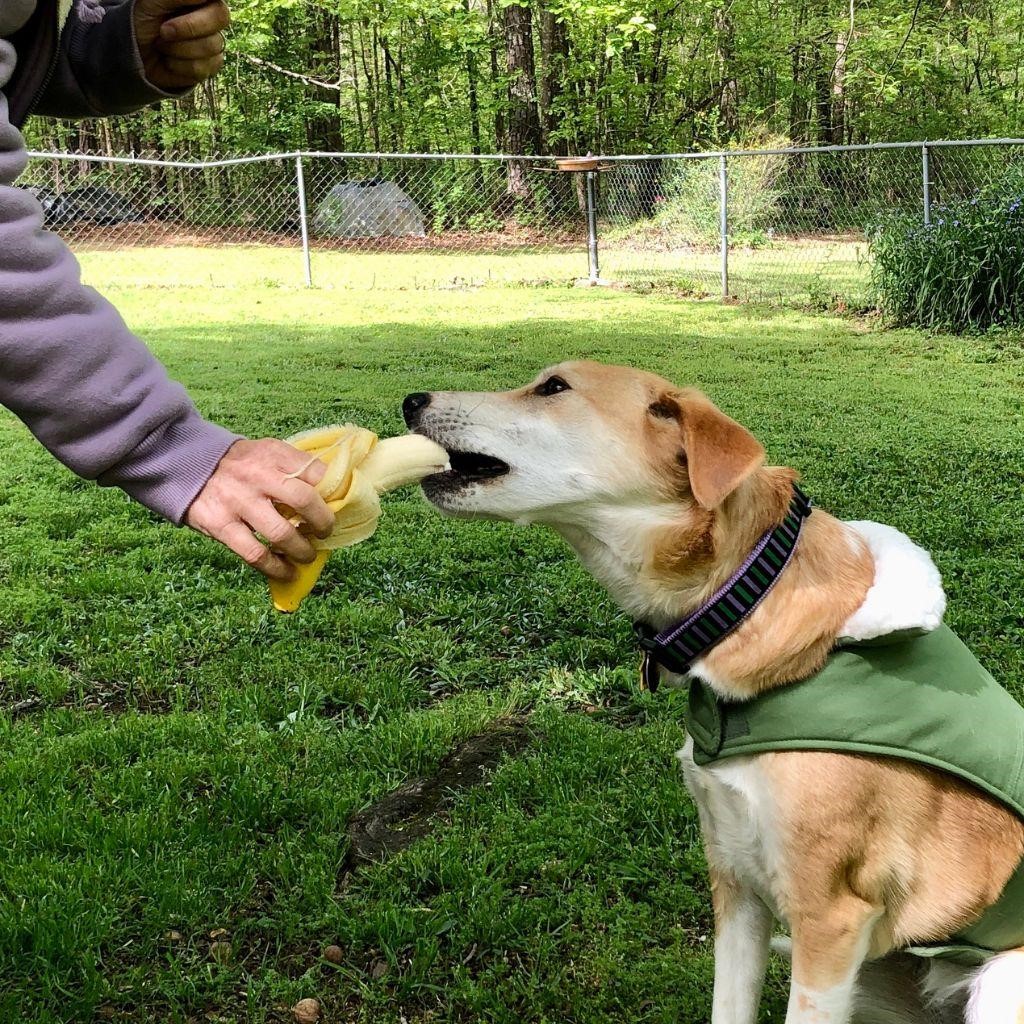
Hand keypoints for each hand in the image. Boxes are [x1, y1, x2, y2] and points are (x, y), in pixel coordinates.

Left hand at [134, 0, 229, 91]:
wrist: (136, 51)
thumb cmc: (143, 19)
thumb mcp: (154, 0)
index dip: (203, 9)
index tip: (191, 7)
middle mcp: (211, 18)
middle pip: (221, 17)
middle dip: (189, 27)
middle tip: (164, 31)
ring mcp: (213, 42)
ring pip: (210, 46)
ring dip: (178, 48)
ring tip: (161, 44)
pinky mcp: (210, 66)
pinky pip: (202, 67)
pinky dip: (179, 66)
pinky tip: (168, 60)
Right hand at [185, 439, 335, 580]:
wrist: (184, 464)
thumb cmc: (239, 464)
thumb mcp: (266, 453)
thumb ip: (294, 470)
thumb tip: (331, 498)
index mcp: (274, 454)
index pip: (317, 473)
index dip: (335, 494)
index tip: (339, 508)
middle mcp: (257, 475)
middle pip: (305, 501)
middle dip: (323, 522)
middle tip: (325, 533)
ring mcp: (238, 501)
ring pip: (282, 533)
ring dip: (302, 551)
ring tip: (307, 555)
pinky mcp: (220, 524)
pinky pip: (255, 554)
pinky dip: (276, 568)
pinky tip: (286, 572)